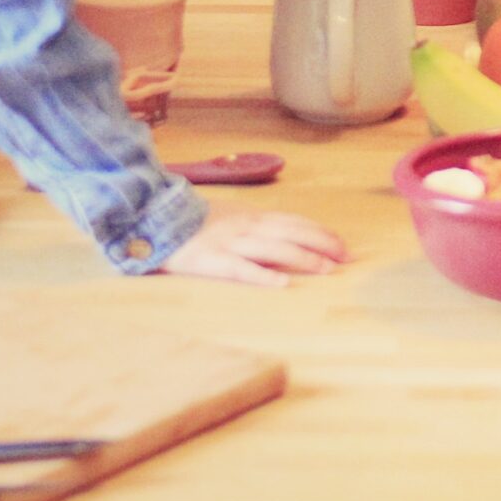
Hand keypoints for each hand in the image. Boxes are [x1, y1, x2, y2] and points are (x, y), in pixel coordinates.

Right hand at [162, 210, 346, 286]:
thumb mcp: (231, 216)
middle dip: (322, 245)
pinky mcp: (211, 261)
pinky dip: (262, 276)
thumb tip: (287, 237)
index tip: (344, 246)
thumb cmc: (194, 221)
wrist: (153, 216)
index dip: (321, 233)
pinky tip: (281, 284)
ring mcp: (230, 243)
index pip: (295, 222)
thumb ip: (256, 225)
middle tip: (347, 260)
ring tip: (327, 270)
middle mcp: (246, 227)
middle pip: (292, 233)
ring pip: (273, 249)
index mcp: (252, 217)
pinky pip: (240, 269)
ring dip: (303, 258)